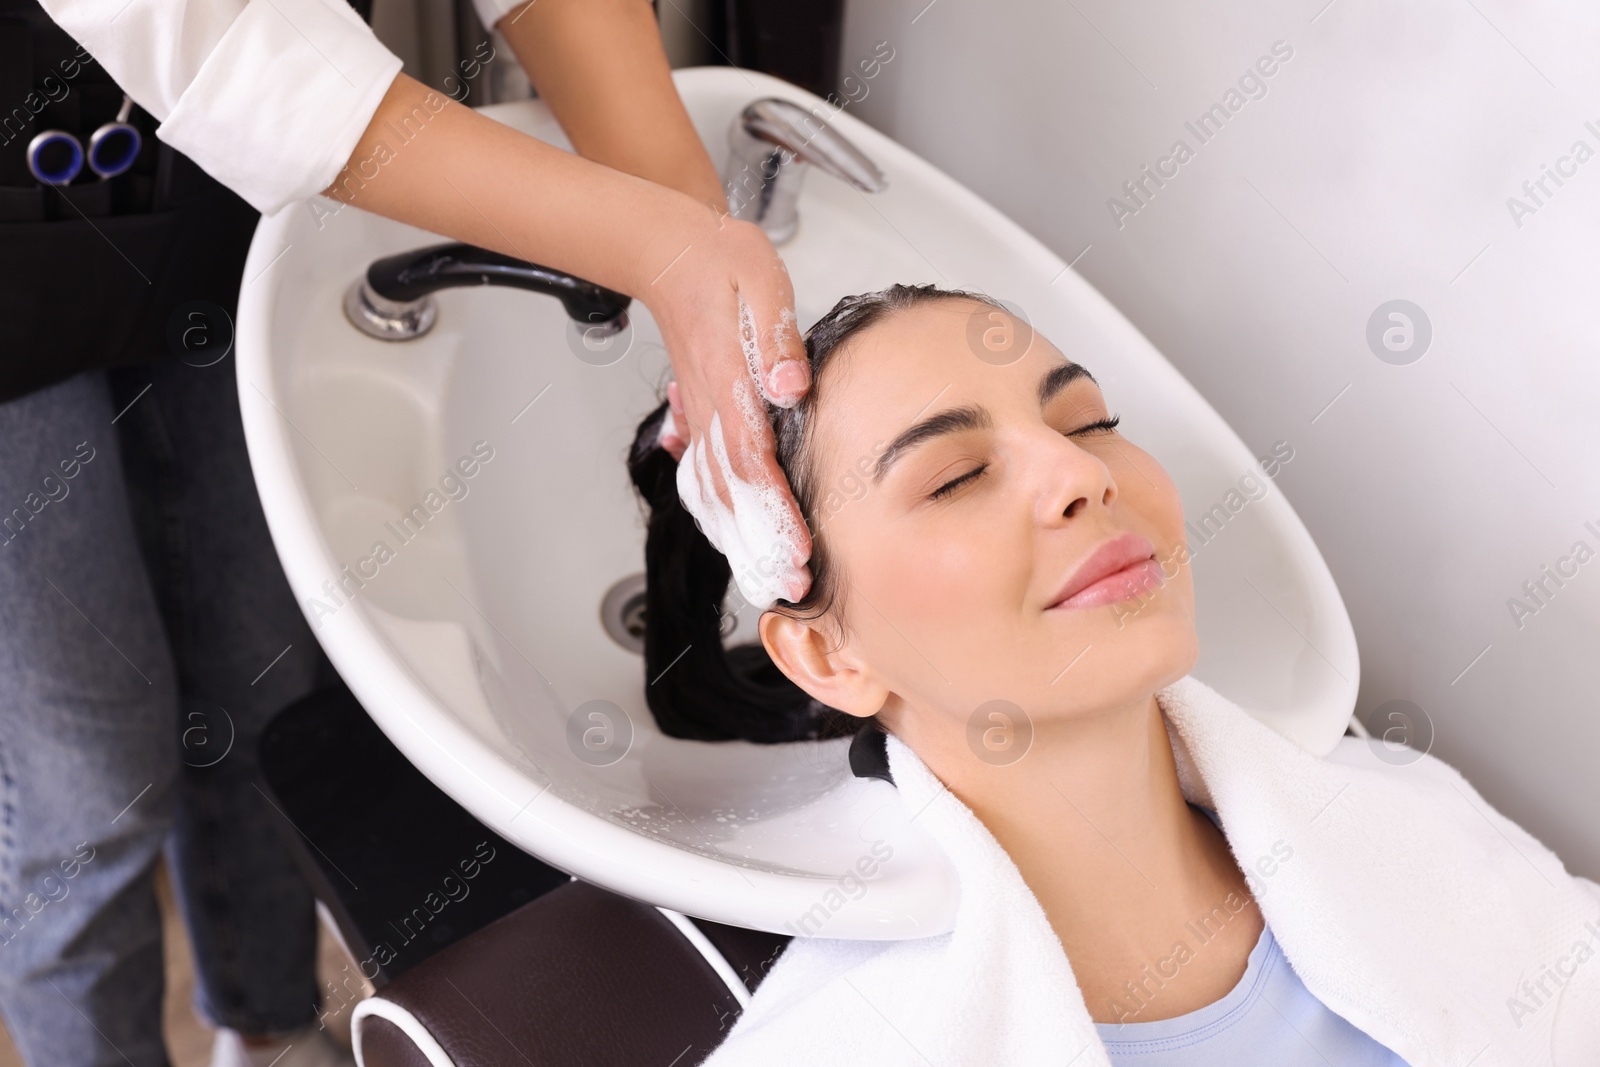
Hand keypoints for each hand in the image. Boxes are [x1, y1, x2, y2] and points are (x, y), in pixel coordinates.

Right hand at [641, 217, 813, 608]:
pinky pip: (702, 478)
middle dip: (761, 547)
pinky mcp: (698, 416)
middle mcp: (709, 408)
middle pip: (732, 493)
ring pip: (713, 493)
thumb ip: (777, 335)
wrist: (670, 251)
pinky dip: (717, 517)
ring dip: (738, 543)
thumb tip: (792, 386)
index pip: (752, 461)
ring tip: (765, 581)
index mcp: (728, 381)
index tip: (797, 549)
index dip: (775, 512)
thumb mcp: (760, 280)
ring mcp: (699, 416)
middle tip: (790, 587)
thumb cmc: (720, 261)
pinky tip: (732, 542)